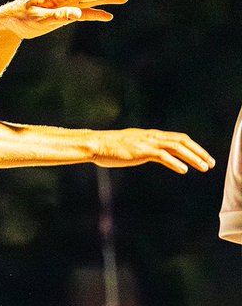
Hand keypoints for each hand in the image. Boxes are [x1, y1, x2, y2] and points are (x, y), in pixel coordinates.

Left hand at [0, 0, 130, 39]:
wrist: (9, 21)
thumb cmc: (21, 19)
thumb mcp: (37, 19)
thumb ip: (56, 16)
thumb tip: (76, 14)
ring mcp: (64, 4)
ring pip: (89, 1)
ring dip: (105, 0)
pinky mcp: (64, 13)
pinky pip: (83, 12)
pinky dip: (95, 13)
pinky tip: (108, 16)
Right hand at [92, 129, 213, 173]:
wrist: (94, 144)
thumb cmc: (108, 147)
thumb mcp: (129, 146)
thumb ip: (141, 148)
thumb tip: (144, 154)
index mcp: (150, 135)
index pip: (177, 138)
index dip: (193, 147)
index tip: (203, 157)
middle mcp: (151, 136)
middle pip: (182, 140)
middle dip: (199, 151)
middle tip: (211, 163)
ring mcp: (147, 143)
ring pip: (177, 148)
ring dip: (193, 157)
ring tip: (204, 167)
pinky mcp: (141, 151)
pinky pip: (163, 156)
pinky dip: (176, 163)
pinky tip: (184, 170)